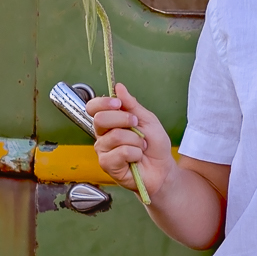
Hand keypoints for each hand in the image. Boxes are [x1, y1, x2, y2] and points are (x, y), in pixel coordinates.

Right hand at [87, 83, 174, 200]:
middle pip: (100, 119)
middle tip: (137, 127)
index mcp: (110, 121)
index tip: (118, 104)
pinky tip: (136, 158)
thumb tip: (118, 87)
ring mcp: (103, 151)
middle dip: (124, 120)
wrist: (162, 168)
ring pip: (115, 136)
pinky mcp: (107, 165)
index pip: (94, 107)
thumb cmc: (154, 145)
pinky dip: (135, 153)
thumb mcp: (147, 119)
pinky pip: (120, 152)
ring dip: (135, 141)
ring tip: (140, 147)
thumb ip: (132, 104)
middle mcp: (103, 135)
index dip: (103, 103)